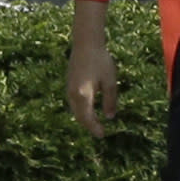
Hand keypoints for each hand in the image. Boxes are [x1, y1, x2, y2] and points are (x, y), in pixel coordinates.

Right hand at [63, 16, 114, 139]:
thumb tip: (110, 117)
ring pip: (75, 110)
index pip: (87, 119)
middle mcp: (73, 95)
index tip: (102, 135)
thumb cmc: (101, 61)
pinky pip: (74, 103)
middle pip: (79, 117)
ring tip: (95, 123)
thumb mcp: (110, 82)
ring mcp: (69, 90)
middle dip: (89, 125)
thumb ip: (110, 101)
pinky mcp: (69, 85)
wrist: (86, 44)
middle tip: (99, 132)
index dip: (94, 128)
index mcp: (83, 95)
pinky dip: (81, 110)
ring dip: (84, 118)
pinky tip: (89, 109)